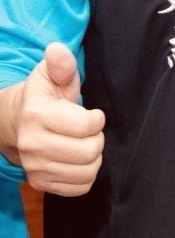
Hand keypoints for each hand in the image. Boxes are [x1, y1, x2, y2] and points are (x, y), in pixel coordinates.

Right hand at [10, 43, 104, 195]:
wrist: (13, 123)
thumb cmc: (41, 97)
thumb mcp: (50, 76)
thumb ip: (61, 65)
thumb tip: (58, 49)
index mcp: (37, 115)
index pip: (87, 126)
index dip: (97, 119)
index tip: (91, 114)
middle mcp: (32, 144)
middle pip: (89, 152)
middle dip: (97, 139)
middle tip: (89, 131)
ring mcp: (34, 166)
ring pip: (86, 171)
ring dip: (93, 158)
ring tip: (84, 145)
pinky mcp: (39, 183)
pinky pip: (78, 188)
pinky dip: (85, 176)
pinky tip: (78, 161)